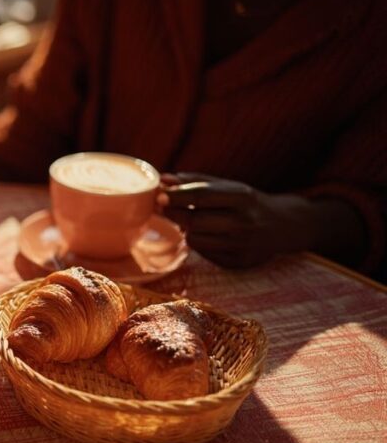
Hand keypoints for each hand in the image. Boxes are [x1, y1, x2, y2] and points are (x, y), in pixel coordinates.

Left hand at [159, 173, 318, 267]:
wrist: (284, 226)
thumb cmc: (247, 202)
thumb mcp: (228, 186)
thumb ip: (195, 182)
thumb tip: (163, 179)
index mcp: (242, 197)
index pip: (201, 196)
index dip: (176, 196)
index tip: (159, 195)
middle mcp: (243, 222)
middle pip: (194, 220)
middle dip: (175, 213)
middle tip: (165, 207)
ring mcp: (241, 245)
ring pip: (195, 239)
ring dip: (188, 229)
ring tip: (194, 220)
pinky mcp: (237, 263)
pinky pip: (204, 253)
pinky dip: (200, 243)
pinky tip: (209, 235)